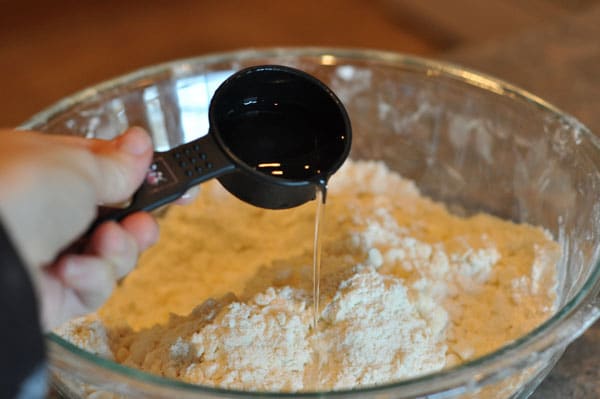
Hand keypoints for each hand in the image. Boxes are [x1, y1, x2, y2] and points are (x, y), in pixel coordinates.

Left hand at [0, 127, 158, 329]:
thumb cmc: (18, 191)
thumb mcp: (80, 164)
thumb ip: (119, 164)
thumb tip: (141, 145)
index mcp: (51, 170)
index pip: (110, 172)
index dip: (147, 178)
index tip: (181, 186)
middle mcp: (53, 211)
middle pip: (120, 219)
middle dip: (139, 222)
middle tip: (142, 221)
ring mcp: (55, 252)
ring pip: (116, 255)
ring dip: (119, 249)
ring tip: (106, 241)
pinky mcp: (57, 293)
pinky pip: (98, 287)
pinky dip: (92, 276)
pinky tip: (71, 268)